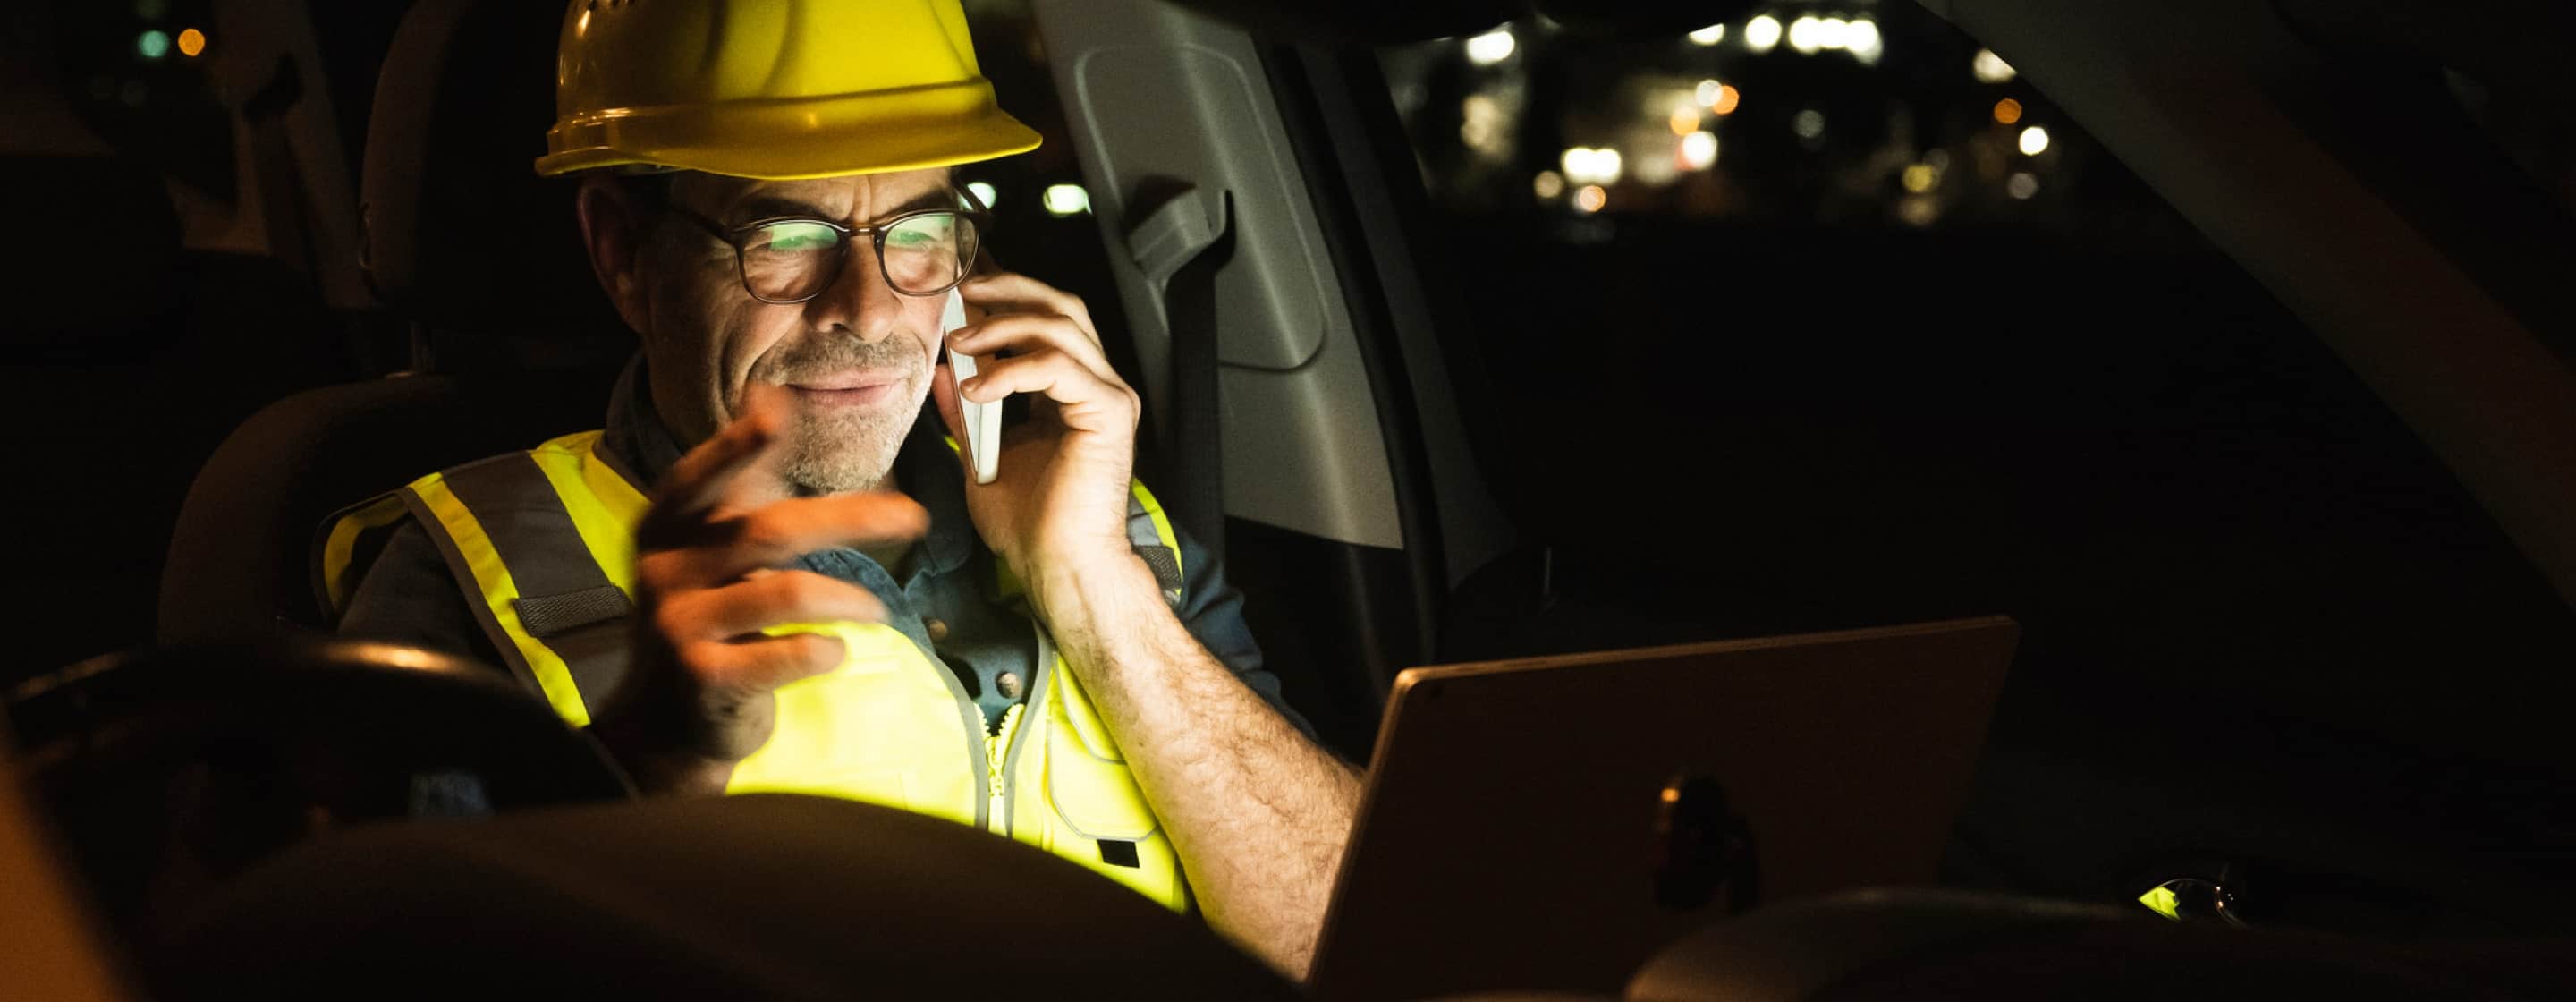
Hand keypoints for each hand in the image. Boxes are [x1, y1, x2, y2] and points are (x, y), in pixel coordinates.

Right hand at [590, 385, 928, 793]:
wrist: (665, 724)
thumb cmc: (705, 621)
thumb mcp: (705, 552)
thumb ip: (739, 488)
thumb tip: (771, 400)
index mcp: (662, 529)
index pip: (699, 479)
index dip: (736, 445)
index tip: (777, 410)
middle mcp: (663, 570)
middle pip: (768, 529)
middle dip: (851, 518)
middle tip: (913, 516)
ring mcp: (679, 625)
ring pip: (784, 591)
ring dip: (847, 598)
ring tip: (879, 611)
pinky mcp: (704, 678)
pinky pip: (783, 655)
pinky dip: (823, 650)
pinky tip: (836, 654)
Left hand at [930, 272, 1145, 606]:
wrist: (1060, 568)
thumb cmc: (1031, 527)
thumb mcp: (980, 457)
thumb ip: (966, 414)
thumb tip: (942, 372)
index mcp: (1072, 392)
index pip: (1047, 320)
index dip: (1007, 297)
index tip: (961, 292)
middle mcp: (1098, 385)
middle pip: (1061, 306)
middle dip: (1009, 291)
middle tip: (962, 294)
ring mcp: (1110, 395)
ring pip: (1061, 325)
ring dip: (1001, 327)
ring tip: (959, 343)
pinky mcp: (1110, 413)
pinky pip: (1059, 366)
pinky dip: (1012, 370)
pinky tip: (977, 390)